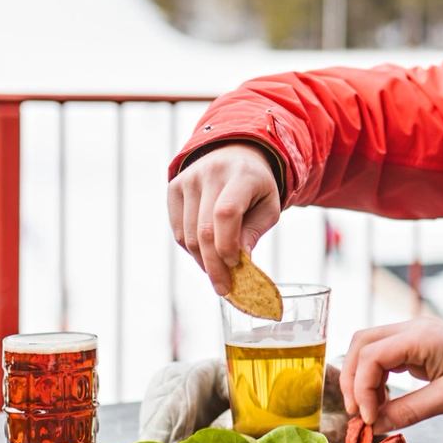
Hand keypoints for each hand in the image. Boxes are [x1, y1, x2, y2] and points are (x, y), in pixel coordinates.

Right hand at [168, 144, 281, 294]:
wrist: (234, 154)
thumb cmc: (256, 187)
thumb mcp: (268, 207)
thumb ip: (254, 232)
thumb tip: (240, 263)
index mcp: (242, 175)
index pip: (226, 214)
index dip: (227, 245)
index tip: (236, 267)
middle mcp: (211, 173)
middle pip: (204, 230)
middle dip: (214, 265)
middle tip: (224, 289)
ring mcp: (188, 179)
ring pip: (188, 235)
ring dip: (203, 261)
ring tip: (218, 272)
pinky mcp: (174, 187)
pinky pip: (177, 230)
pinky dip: (191, 250)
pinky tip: (206, 253)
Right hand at [340, 318, 442, 433]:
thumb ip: (410, 411)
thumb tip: (375, 426)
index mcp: (422, 337)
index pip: (372, 355)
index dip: (362, 387)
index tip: (369, 418)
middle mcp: (412, 329)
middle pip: (361, 344)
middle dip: (352, 379)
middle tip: (359, 413)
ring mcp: (412, 334)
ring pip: (367, 348)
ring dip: (361, 378)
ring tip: (371, 410)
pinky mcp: (414, 345)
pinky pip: (381, 356)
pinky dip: (374, 377)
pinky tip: (382, 400)